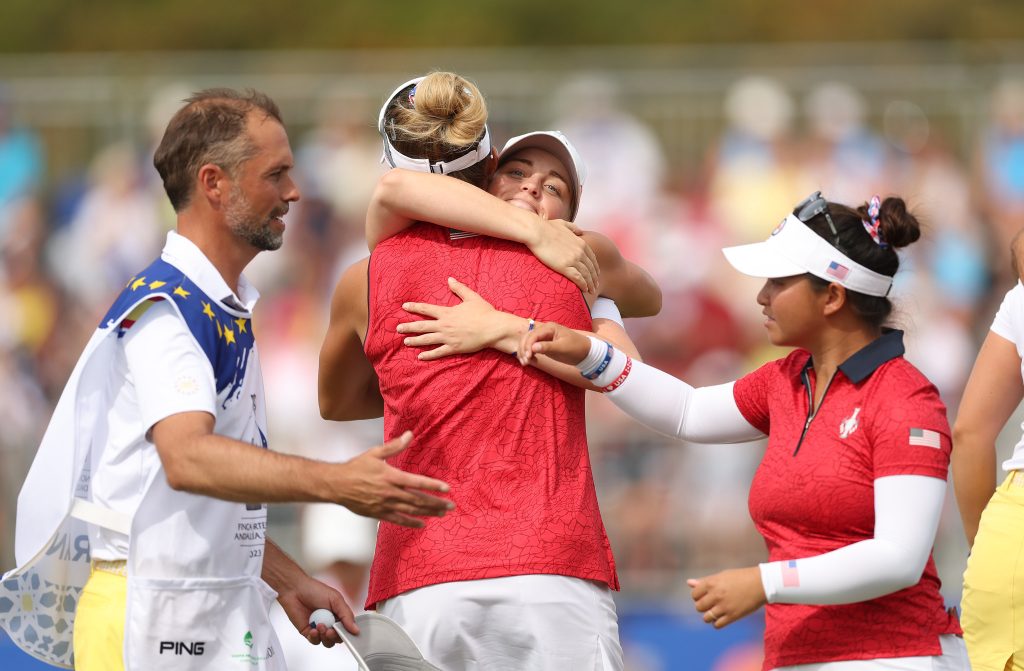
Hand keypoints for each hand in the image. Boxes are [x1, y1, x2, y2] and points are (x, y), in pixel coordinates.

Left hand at [278, 574, 356, 642]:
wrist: (295, 590)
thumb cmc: (315, 590)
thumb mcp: (336, 599)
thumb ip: (346, 615)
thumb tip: (356, 630)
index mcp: (339, 614)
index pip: (348, 629)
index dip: (348, 633)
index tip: (347, 633)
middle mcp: (330, 623)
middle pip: (338, 638)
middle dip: (335, 636)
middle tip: (330, 630)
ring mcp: (319, 628)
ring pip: (327, 642)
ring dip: (325, 637)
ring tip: (320, 626)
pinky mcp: (308, 632)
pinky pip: (314, 641)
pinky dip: (315, 638)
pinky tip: (313, 630)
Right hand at [334, 431, 454, 526]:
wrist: (337, 484)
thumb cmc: (356, 467)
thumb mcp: (375, 453)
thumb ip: (394, 446)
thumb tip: (409, 434)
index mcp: (391, 476)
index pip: (417, 482)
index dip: (433, 486)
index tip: (447, 488)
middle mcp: (390, 492)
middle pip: (418, 499)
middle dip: (436, 503)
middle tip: (451, 506)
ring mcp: (385, 505)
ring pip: (411, 510)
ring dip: (428, 512)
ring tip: (442, 513)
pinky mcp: (378, 513)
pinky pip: (398, 520)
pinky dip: (411, 523)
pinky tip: (422, 523)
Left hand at [399, 278, 516, 357]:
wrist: (493, 328)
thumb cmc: (484, 312)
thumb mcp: (471, 297)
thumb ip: (459, 288)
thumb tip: (450, 279)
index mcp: (447, 312)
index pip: (426, 309)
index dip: (414, 307)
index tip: (404, 306)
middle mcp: (444, 325)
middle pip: (422, 326)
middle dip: (409, 327)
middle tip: (398, 328)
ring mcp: (448, 337)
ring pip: (427, 339)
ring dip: (415, 340)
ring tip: (405, 342)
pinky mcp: (454, 348)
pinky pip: (438, 352)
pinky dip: (428, 355)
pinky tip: (420, 356)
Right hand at [517, 321, 590, 366]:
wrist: (585, 353)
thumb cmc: (576, 348)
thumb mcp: (563, 348)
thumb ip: (547, 347)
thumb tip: (533, 348)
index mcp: (549, 328)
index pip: (533, 335)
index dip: (528, 345)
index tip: (528, 357)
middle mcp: (544, 330)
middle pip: (527, 337)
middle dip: (524, 349)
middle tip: (525, 362)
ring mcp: (543, 337)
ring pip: (527, 342)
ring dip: (524, 351)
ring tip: (525, 363)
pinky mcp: (544, 345)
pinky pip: (531, 347)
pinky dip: (528, 354)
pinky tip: (530, 361)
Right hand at [527, 218, 599, 293]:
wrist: (537, 231)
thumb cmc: (546, 227)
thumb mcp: (563, 224)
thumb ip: (573, 227)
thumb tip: (580, 231)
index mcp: (580, 242)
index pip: (592, 258)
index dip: (595, 267)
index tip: (596, 274)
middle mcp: (580, 251)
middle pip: (591, 268)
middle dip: (595, 278)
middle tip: (596, 286)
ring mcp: (573, 259)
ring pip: (587, 275)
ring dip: (590, 284)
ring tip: (592, 291)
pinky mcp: (565, 266)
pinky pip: (578, 278)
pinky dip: (583, 285)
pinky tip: (585, 289)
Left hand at [687, 567, 765, 628]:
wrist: (761, 584)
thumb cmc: (740, 577)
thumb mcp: (721, 576)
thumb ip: (704, 581)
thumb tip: (688, 582)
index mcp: (712, 583)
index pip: (694, 594)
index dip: (698, 596)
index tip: (705, 595)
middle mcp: (716, 595)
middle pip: (699, 607)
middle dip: (703, 606)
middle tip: (711, 603)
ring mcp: (724, 606)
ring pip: (706, 618)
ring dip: (709, 616)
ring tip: (716, 611)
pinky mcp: (733, 616)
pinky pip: (717, 625)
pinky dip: (717, 623)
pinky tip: (722, 617)